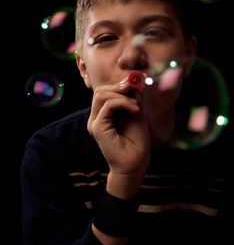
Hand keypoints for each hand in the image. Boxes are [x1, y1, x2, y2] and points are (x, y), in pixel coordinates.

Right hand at [87, 79, 149, 198]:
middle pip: (100, 90)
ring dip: (121, 95)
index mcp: (103, 114)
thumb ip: (132, 98)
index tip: (136, 83)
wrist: (135, 164)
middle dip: (119, 86)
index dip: (119, 84)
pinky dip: (123, 103)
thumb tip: (133, 81)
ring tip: (136, 105)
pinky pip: (107, 106)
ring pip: (101, 95)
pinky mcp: (97, 128)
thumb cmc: (136, 142)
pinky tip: (135, 110)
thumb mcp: (136, 114)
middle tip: (134, 90)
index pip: (104, 91)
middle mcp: (96, 117)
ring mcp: (95, 122)